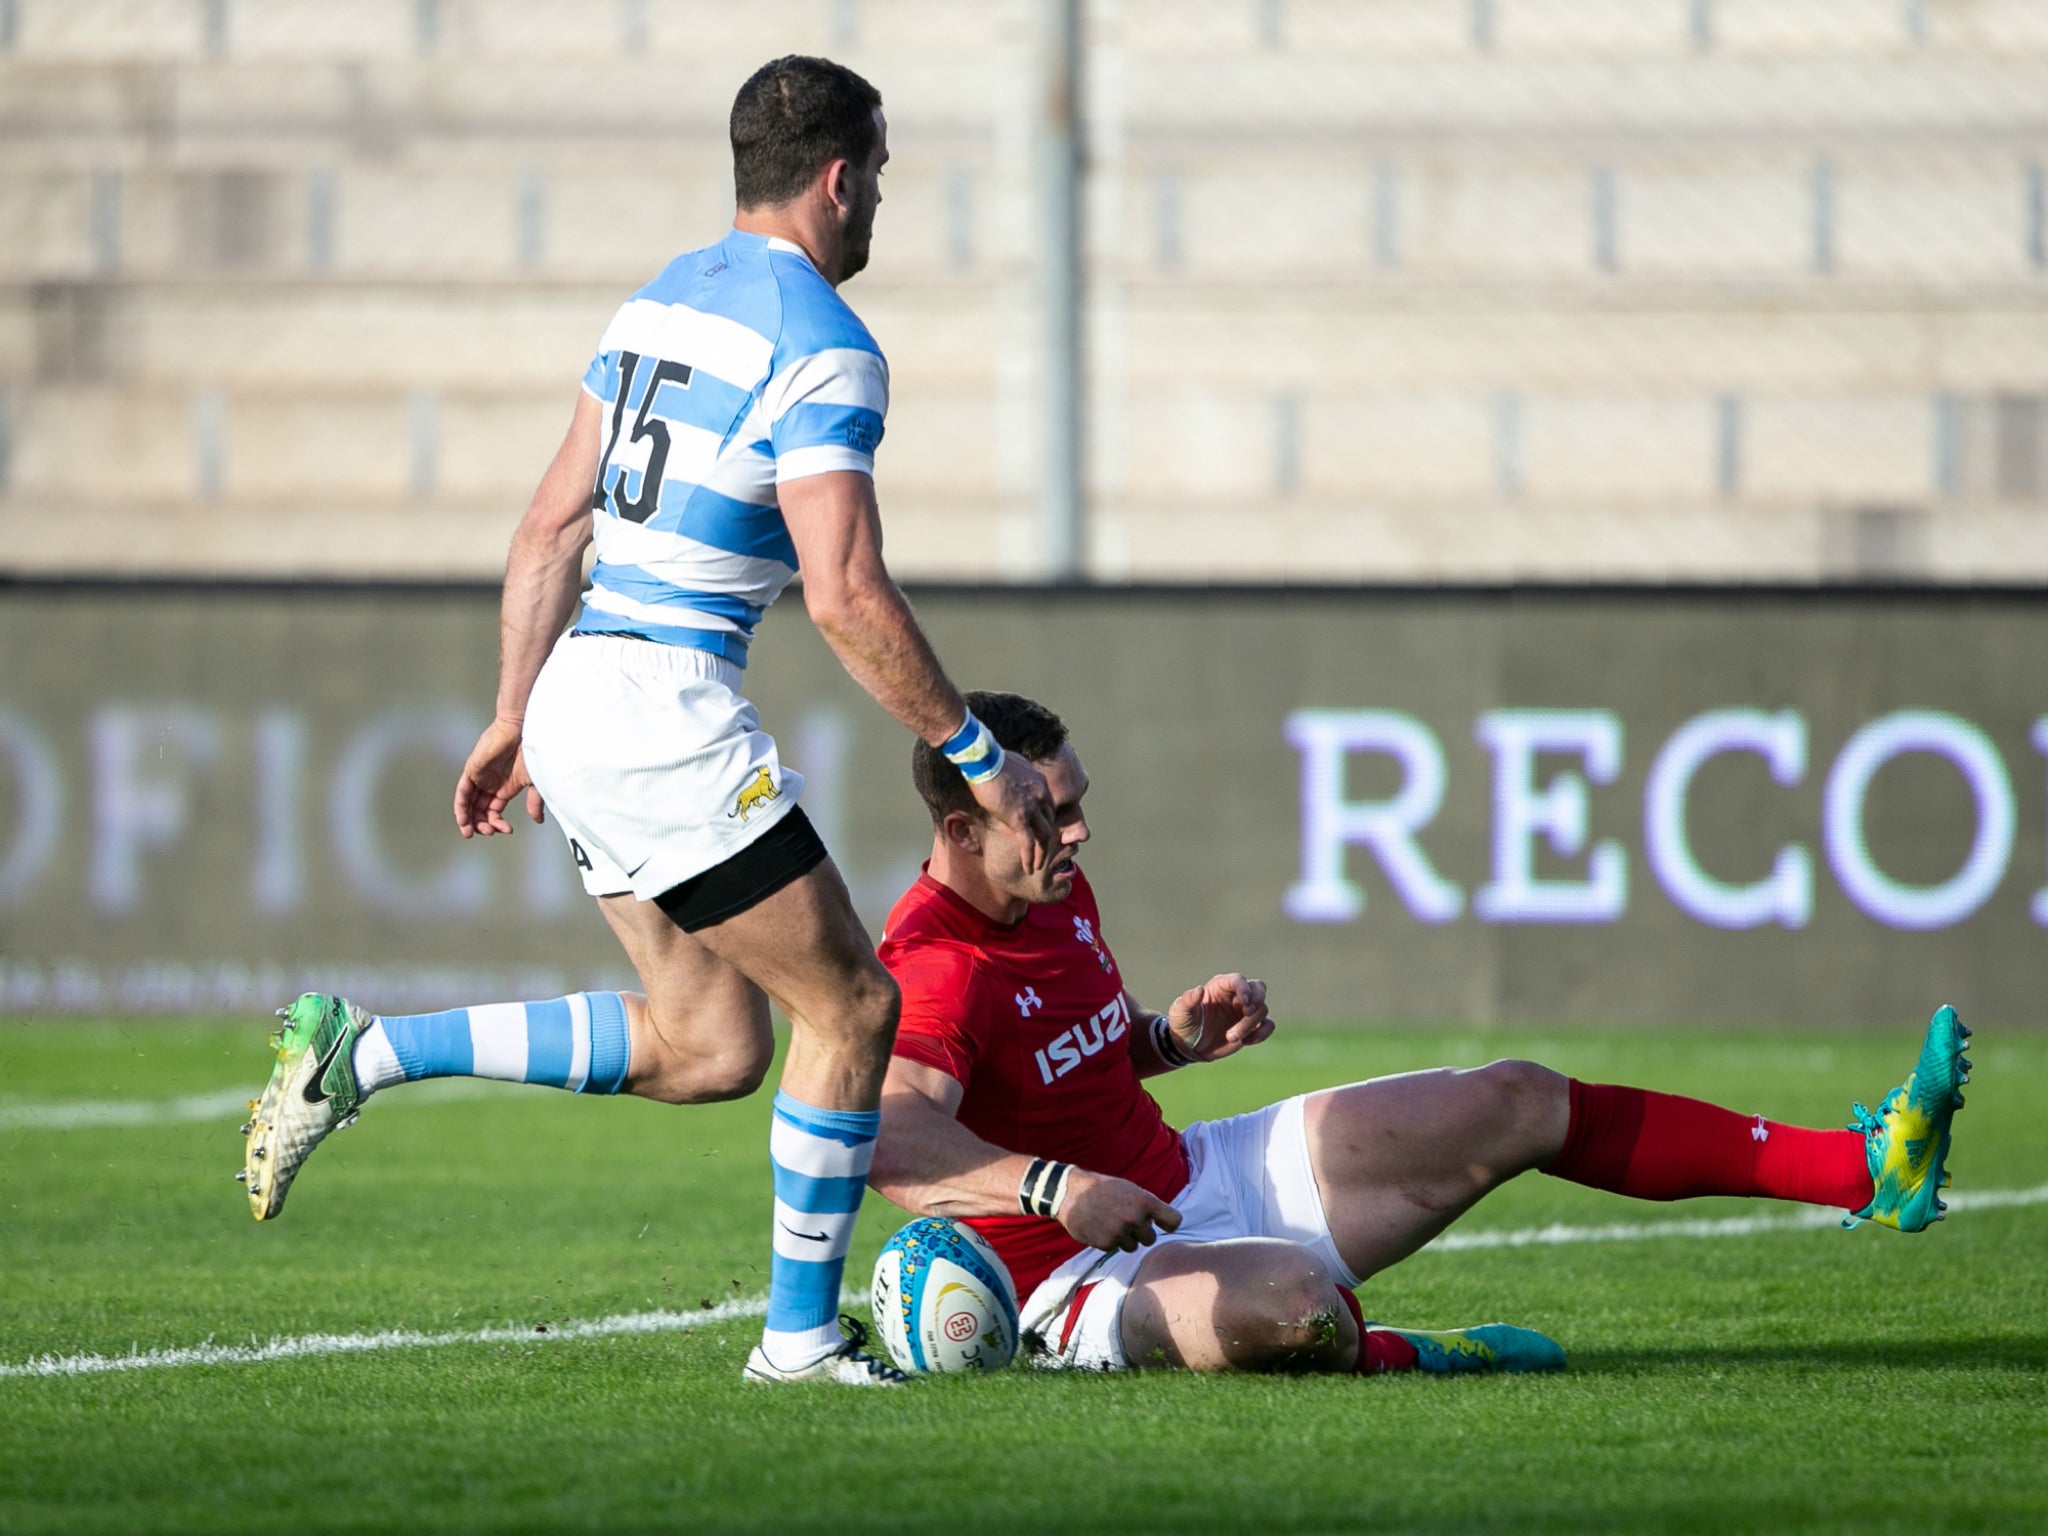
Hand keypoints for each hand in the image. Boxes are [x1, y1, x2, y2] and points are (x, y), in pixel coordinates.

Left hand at [454, 716, 545, 836]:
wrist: (523, 731)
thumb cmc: (532, 753)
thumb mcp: (535, 783)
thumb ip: (534, 803)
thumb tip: (538, 821)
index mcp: (504, 788)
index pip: (494, 812)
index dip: (497, 824)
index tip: (508, 830)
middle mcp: (490, 785)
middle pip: (479, 811)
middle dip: (482, 825)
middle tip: (488, 832)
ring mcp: (479, 778)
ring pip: (468, 804)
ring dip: (468, 820)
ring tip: (470, 832)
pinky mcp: (471, 770)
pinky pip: (461, 792)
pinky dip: (460, 807)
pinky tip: (463, 819)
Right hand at [970, 751, 1056, 872]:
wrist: (984, 759)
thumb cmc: (990, 758)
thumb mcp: (1011, 766)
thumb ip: (1016, 777)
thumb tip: (1008, 779)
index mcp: (1040, 783)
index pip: (1049, 806)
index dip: (1045, 819)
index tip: (1040, 829)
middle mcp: (1041, 796)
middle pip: (1050, 822)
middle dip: (1048, 837)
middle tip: (1044, 850)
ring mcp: (1031, 808)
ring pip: (1044, 836)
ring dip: (1042, 853)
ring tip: (1038, 865)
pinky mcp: (1019, 818)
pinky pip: (1029, 842)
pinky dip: (1030, 857)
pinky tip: (1029, 868)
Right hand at [1057, 1169, 1181, 1253]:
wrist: (1071, 1193)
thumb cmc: (1103, 1189)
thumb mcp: (1130, 1189)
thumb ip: (1147, 1206)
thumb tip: (1165, 1224)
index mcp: (1145, 1201)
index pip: (1174, 1221)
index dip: (1169, 1224)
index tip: (1163, 1225)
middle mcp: (1135, 1219)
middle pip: (1151, 1239)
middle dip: (1141, 1233)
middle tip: (1126, 1220)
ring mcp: (1121, 1233)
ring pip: (1133, 1246)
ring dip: (1125, 1238)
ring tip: (1111, 1222)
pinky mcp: (1107, 1244)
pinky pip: (1116, 1248)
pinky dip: (1110, 1241)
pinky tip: (1101, 1227)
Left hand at [1165, 973, 1273, 1063]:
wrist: (1189, 1046)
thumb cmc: (1184, 1024)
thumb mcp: (1180, 1011)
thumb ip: (1188, 1000)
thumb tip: (1198, 990)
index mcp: (1220, 986)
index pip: (1238, 980)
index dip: (1244, 988)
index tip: (1244, 1002)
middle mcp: (1236, 996)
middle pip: (1258, 988)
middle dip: (1257, 999)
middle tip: (1247, 1012)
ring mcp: (1245, 1011)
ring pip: (1262, 1010)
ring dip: (1249, 1025)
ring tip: (1230, 1037)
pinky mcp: (1252, 1028)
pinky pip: (1268, 1026)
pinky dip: (1263, 1033)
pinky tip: (1246, 1041)